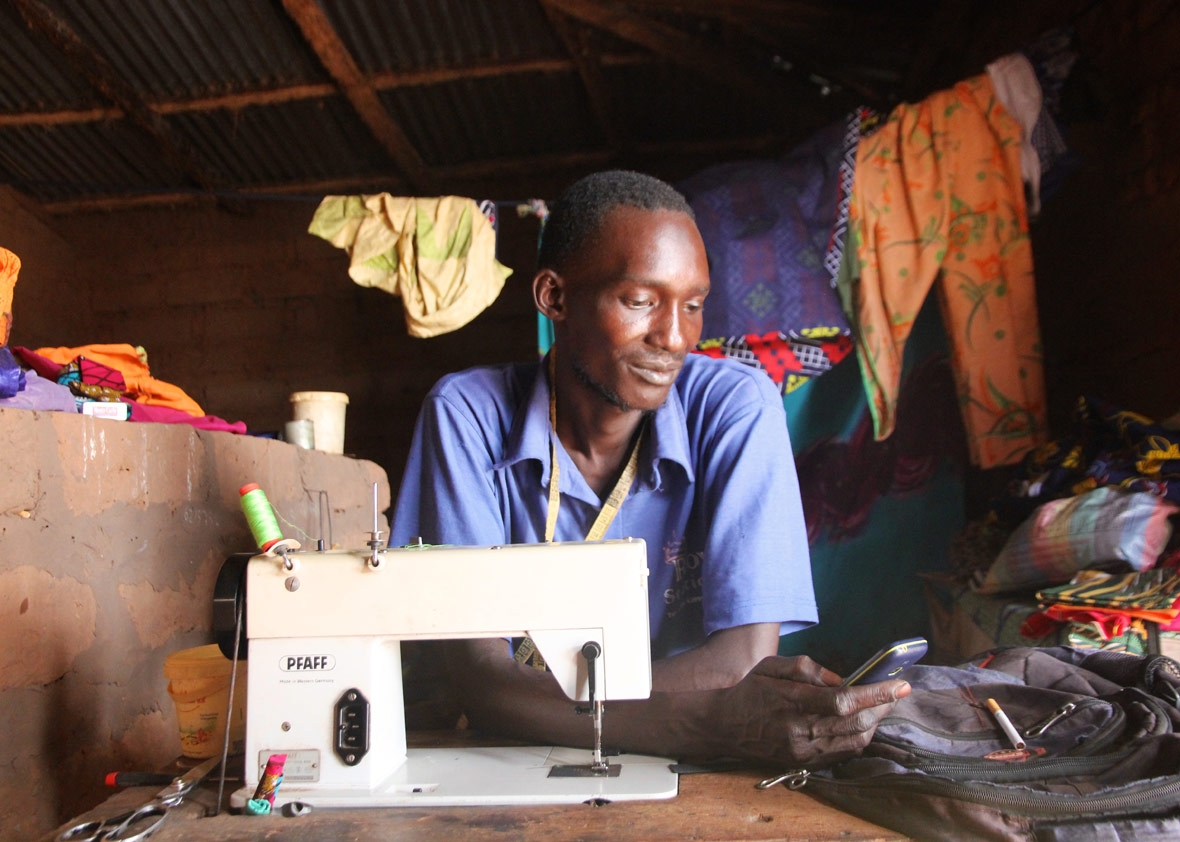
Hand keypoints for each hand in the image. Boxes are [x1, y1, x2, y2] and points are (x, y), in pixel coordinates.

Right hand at [707, 655, 909, 767]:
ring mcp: (804, 752)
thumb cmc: (750, 691)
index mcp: (792, 703)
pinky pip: (843, 754)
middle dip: (882, 707)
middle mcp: (800, 732)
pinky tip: (863, 723)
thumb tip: (842, 680)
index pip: (843, 701)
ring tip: (882, 706)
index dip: (875, 694)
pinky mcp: (804, 763)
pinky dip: (859, 738)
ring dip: (874, 723)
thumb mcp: (773, 667)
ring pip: (854, 741)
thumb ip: (808, 669)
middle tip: (896, 692)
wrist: (725, 727)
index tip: (898, 684)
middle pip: (855, 724)